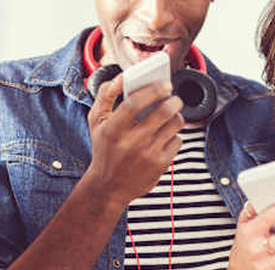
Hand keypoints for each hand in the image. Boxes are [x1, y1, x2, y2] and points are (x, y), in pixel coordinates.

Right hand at [83, 74, 184, 206]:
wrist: (109, 187)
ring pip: (174, 125)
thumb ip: (105, 95)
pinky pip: (177, 141)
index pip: (135, 103)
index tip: (165, 84)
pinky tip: (166, 135)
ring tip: (172, 114)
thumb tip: (121, 76)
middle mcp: (131, 142)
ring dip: (177, 116)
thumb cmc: (104, 149)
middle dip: (174, 101)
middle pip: (162, 112)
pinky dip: (175, 135)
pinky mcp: (160, 165)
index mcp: (113, 129)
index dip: (152, 89)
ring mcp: (148, 154)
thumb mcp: (97, 122)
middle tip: (175, 98)